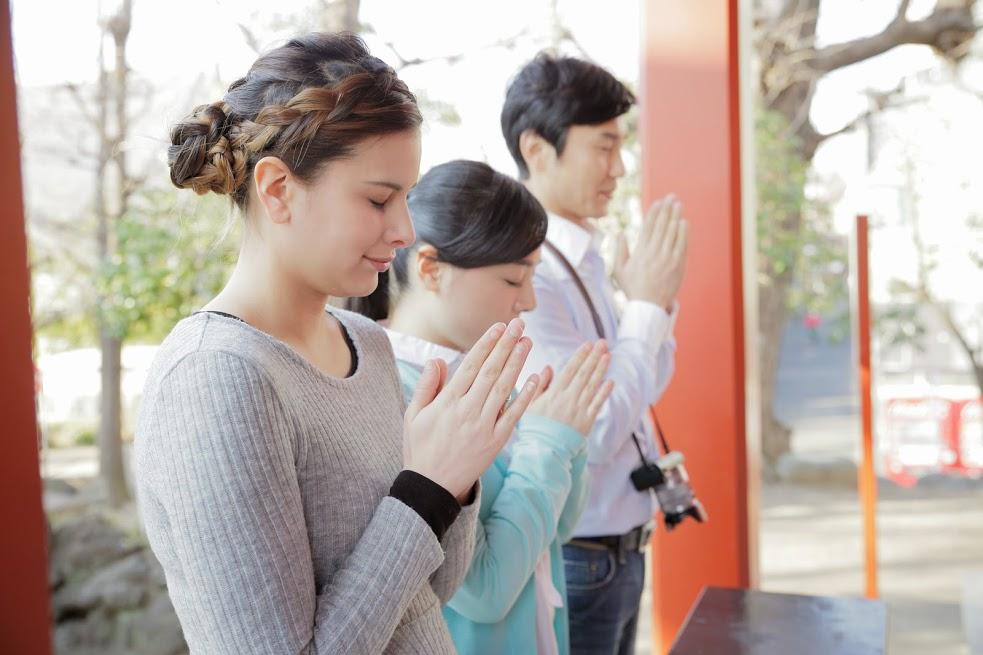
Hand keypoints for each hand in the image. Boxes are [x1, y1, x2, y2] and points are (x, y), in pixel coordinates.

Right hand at [403, 318, 539, 499]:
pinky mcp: (496, 441)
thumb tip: (437, 359)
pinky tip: (535, 378)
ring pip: (504, 388)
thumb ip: (427, 386)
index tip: (499, 327)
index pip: (471, 365)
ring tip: (527, 342)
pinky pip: (513, 415)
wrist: (432, 487)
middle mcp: (467, 411)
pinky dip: (525, 397)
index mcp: (447, 402)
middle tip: (519, 324)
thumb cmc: (420, 448)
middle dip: (506, 345)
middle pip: (491, 371)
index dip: (487, 344)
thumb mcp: (414, 415)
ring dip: (518, 363)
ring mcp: (484, 426)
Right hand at [528, 340, 614, 435]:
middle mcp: (569, 399)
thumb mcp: (529, 404)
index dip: (580, 356)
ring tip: (608, 355)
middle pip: (584, 374)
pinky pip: (598, 404)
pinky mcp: (587, 421)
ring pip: (593, 385)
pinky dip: (604, 392)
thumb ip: (539, 385)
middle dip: (594, 356)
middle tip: (603, 342)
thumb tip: (548, 367)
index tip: (588, 344)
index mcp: (555, 393)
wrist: (544, 451)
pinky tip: (610, 381)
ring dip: (601, 369)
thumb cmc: (534, 428)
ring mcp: (580, 410)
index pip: (570, 370)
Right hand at [614, 193, 688, 308]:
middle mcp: (654, 253)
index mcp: (640, 252)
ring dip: (676, 217)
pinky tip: (684, 222)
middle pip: (662, 226)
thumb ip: (620, 251)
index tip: (658, 202)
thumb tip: (620, 233)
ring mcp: (667, 259)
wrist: (648, 306)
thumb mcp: (619, 270)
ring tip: (678, 205)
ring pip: (672, 233)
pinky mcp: (678, 265)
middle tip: (671, 197)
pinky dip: (683, 233)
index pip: (648, 227)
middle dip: (667, 209)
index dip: (654, 212)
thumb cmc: (632, 288)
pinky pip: (682, 245)